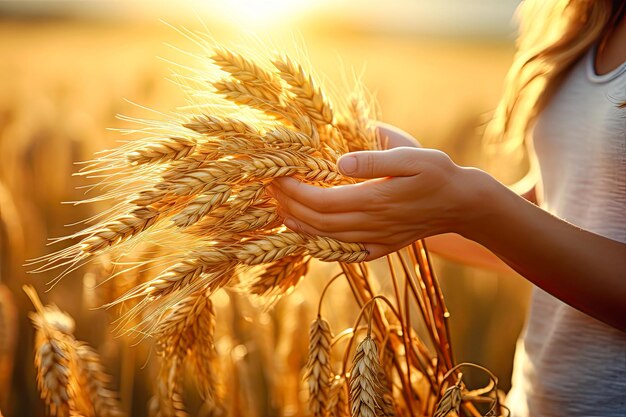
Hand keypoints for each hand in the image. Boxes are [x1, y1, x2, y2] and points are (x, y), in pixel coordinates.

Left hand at [269, 126, 489, 259]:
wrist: (463, 204)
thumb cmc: (438, 174)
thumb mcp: (412, 157)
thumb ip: (375, 160)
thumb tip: (339, 162)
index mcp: (374, 200)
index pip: (320, 201)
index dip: (293, 191)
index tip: (276, 175)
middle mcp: (371, 225)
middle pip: (317, 222)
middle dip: (288, 206)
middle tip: (269, 190)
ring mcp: (375, 240)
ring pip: (326, 239)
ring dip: (299, 226)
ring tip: (280, 210)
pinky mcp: (381, 247)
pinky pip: (343, 253)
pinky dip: (320, 248)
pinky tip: (308, 238)